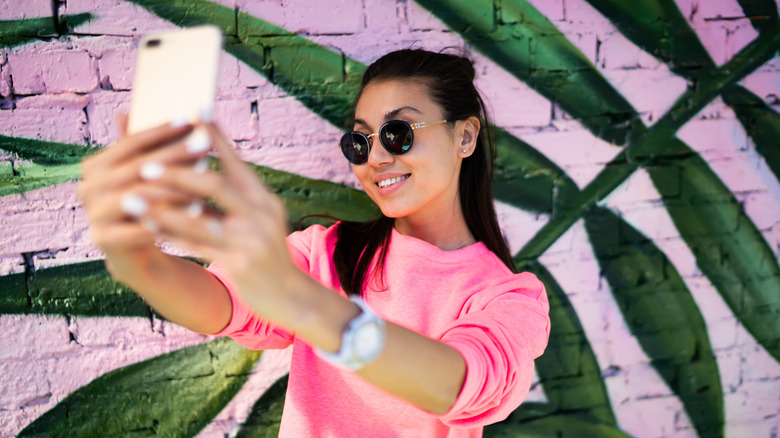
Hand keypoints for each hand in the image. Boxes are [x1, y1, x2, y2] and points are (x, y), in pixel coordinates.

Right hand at [77, 115, 205, 263]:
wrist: (136, 250)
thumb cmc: (147, 203)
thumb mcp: (148, 173)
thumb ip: (150, 146)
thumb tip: (162, 109)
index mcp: (95, 166)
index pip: (130, 142)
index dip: (161, 131)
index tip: (191, 121)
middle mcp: (87, 187)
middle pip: (137, 167)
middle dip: (174, 156)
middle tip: (205, 147)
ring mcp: (93, 214)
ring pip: (138, 196)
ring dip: (173, 189)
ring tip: (204, 182)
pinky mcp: (103, 239)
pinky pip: (139, 228)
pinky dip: (167, 220)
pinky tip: (195, 213)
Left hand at [139, 123, 301, 317]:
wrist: (292, 296)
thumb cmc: (268, 254)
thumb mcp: (261, 220)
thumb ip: (236, 198)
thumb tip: (201, 171)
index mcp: (264, 200)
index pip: (236, 163)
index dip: (214, 138)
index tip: (192, 114)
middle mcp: (261, 215)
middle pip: (217, 186)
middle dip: (178, 173)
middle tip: (145, 165)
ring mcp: (251, 240)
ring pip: (200, 219)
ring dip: (162, 208)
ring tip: (132, 198)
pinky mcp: (241, 264)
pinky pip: (197, 246)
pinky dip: (170, 235)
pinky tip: (147, 227)